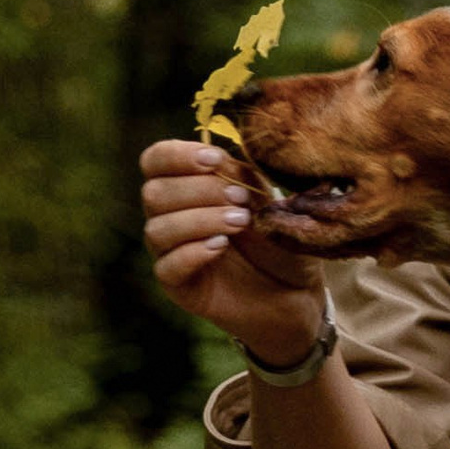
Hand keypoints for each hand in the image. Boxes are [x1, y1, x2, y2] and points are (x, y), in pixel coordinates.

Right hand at [140, 138, 326, 367]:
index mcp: (187, 187)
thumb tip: (224, 154)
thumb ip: (244, 177)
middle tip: (241, 199)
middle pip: (154, 192)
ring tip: (240, 222)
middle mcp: (171, 218)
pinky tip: (222, 247)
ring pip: (158, 229)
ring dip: (200, 220)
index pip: (155, 160)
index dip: (176, 155)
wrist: (296, 294)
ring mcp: (171, 253)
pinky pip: (167, 267)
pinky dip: (194, 252)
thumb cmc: (279, 241)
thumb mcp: (268, 202)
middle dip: (198, 190)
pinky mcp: (179, 287)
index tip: (214, 159)